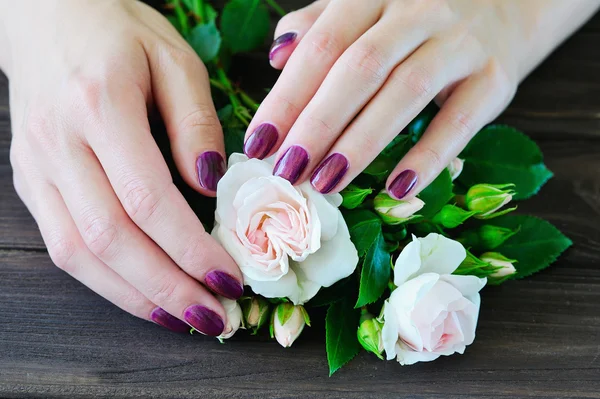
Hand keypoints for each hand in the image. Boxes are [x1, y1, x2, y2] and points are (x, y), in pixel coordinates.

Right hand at [2, 0, 241, 334]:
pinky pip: (64, 245)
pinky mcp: (30, 182)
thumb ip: (196, 123)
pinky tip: (144, 297)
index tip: (230, 278)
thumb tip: (212, 187)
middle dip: (168, 287)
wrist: (45, 17)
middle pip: (112, 237)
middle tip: (214, 317)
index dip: (190, 248)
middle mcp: (59, 143)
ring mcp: (36, 167)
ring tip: (185, 319)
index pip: (147, 197)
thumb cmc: (119, 34)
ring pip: (80, 253)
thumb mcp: (174, 59)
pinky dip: (106, 282)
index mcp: (100, 104)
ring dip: (136, 296)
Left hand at [245, 0, 597, 198]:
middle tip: (286, 172)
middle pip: (358, 69)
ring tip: (325, 184)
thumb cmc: (421, 16)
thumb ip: (321, 25)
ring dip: (360, 142)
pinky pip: (460, 120)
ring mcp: (460, 42)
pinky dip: (429, 155)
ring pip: (404, 91)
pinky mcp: (497, 76)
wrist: (512, 1)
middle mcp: (418, 10)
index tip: (258, 143)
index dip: (286, 96)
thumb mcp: (369, 7)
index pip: (321, 46)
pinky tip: (397, 188)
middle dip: (316, 125)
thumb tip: (278, 55)